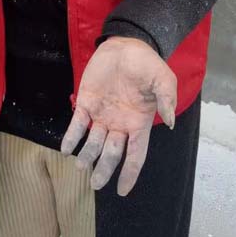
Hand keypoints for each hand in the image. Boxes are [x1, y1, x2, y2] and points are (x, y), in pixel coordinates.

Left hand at [60, 37, 176, 196]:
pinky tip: (66, 149)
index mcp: (139, 123)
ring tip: (81, 166)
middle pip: (111, 153)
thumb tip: (169, 121)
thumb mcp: (163, 80)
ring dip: (87, 155)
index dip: (129, 174)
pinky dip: (71, 137)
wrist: (126, 45)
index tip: (122, 191)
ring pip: (93, 142)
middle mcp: (119, 124)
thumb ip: (166, 100)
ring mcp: (102, 115)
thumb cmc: (147, 64)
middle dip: (104, 169)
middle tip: (94, 183)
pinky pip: (77, 124)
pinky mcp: (86, 102)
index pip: (135, 155)